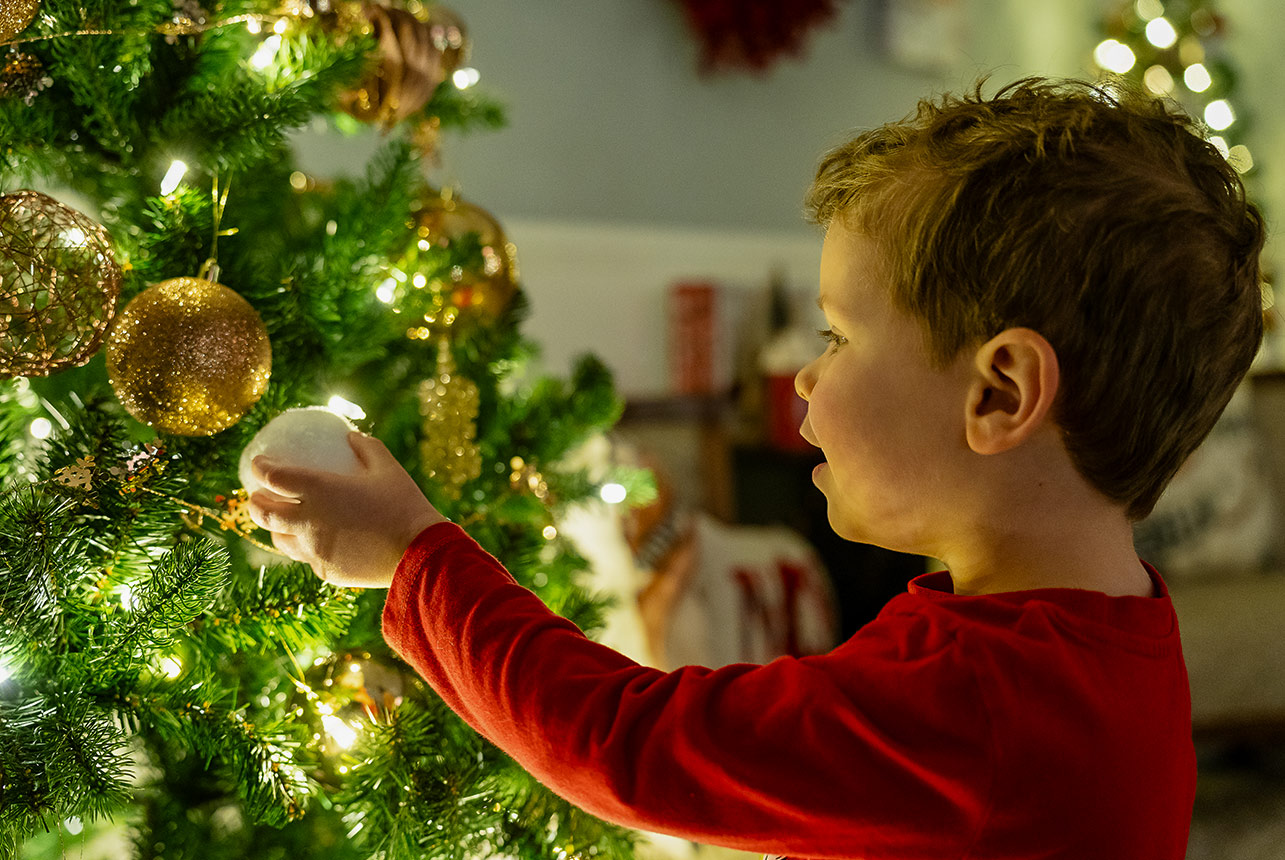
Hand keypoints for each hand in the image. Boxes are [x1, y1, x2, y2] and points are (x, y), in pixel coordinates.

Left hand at [247, 431, 447, 587]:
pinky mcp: (326, 571)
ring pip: (278, 540)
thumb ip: (366, 447)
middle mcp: (308, 521)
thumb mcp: (388, 468)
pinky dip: (304, 547)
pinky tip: (316, 541)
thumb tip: (351, 436)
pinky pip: (306, 558)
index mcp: (319, 490)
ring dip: (275, 528)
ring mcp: (314, 550)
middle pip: (263, 512)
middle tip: (258, 495)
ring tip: (283, 521)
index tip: (260, 463)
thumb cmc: (405, 505)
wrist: (420, 553)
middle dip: (254, 502)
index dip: (260, 468)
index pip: (273, 477)